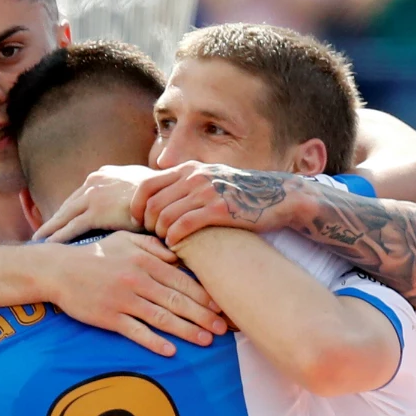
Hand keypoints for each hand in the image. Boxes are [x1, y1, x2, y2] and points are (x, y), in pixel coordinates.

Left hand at [34, 164, 156, 242]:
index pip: (82, 195)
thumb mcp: (144, 192)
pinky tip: (49, 246)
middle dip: (55, 219)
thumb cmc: (163, 199)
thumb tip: (129, 207)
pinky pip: (71, 227)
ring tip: (39, 242)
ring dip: (51, 229)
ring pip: (65, 216)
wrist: (171, 199)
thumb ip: (131, 197)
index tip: (60, 219)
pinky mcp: (95, 211)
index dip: (70, 209)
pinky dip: (58, 237)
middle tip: (41, 233)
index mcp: (106, 174)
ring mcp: (94, 195)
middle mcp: (95, 180)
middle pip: (69, 204)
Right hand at [46, 231, 226, 355]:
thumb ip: (153, 246)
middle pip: (177, 301)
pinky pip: (135, 331)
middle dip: (203, 316)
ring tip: (206, 341)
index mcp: (145, 260)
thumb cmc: (96, 254)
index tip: (222, 307)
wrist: (59, 270)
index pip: (182, 280)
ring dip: (186, 331)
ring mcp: (123, 300)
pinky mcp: (108, 317)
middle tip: (224, 329)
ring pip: (161, 318)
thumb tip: (178, 256)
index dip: (204, 295)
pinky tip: (170, 351)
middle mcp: (137, 280)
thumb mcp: (124, 240)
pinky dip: (154, 342)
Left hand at [131, 161, 297, 246]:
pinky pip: (182, 226)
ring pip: (165, 216)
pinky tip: (176, 246)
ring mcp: (206, 192)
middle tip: (153, 237)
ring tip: (166, 242)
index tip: (139, 222)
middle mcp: (194, 176)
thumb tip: (159, 196)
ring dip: (160, 234)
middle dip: (147, 224)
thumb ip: (186, 183)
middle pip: (152, 204)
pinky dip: (173, 239)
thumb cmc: (242, 194)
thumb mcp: (211, 179)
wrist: (279, 197)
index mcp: (189, 168)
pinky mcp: (218, 210)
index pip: (146, 185)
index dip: (136, 207)